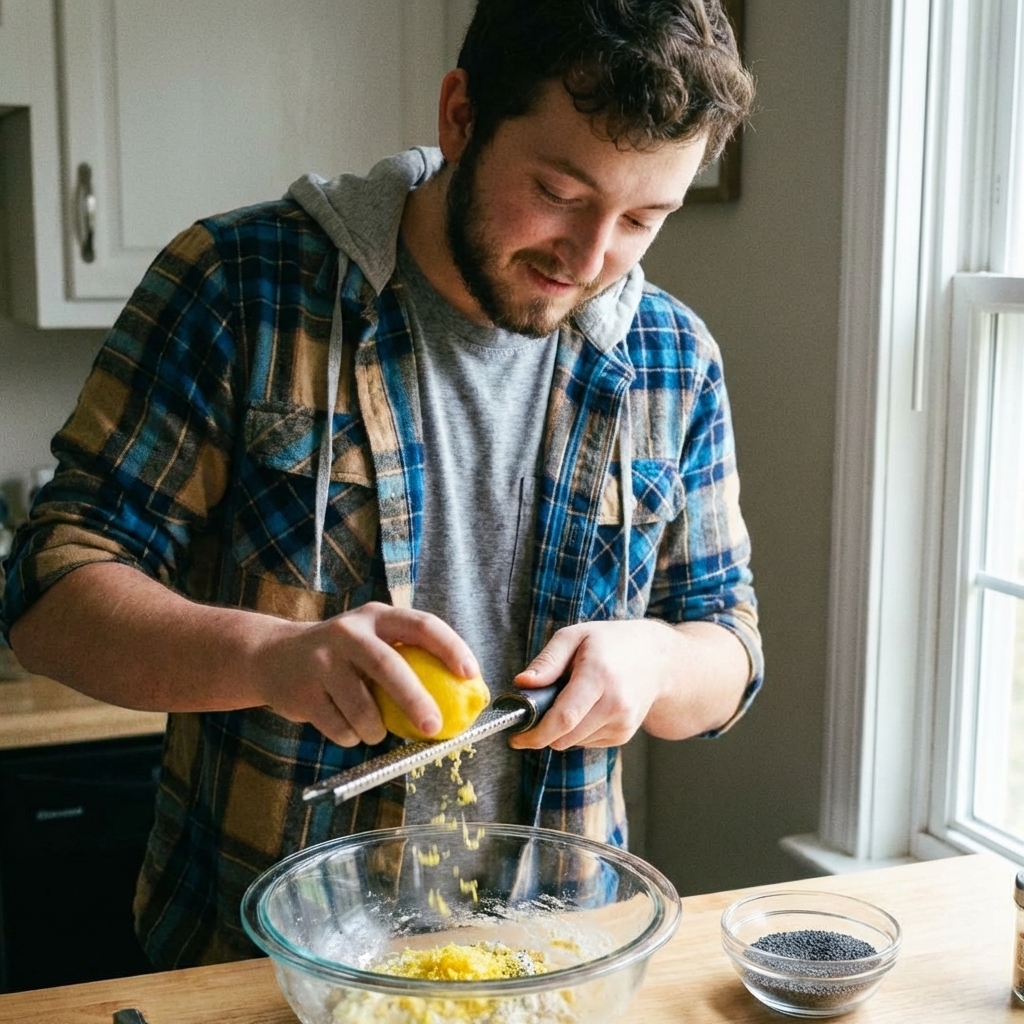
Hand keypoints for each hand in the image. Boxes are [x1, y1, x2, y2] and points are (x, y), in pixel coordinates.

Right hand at [252, 602, 478, 747]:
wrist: (273, 657)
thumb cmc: (342, 655)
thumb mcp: (372, 640)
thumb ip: (409, 658)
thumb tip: (464, 694)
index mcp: (377, 616)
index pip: (422, 625)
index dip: (451, 648)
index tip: (470, 674)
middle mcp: (349, 632)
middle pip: (390, 667)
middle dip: (416, 700)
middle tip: (435, 727)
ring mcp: (322, 661)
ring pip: (364, 710)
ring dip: (377, 730)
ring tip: (376, 730)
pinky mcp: (303, 692)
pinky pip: (341, 728)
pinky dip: (352, 737)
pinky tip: (346, 725)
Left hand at [508, 620, 676, 750]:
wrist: (657, 659)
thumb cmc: (611, 643)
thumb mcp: (576, 636)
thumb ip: (547, 660)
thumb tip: (522, 683)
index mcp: (599, 676)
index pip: (564, 718)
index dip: (536, 734)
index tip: (516, 737)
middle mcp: (615, 704)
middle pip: (565, 737)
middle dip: (543, 732)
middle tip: (536, 711)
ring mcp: (623, 723)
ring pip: (573, 742)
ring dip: (561, 730)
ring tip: (571, 699)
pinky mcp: (624, 735)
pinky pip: (587, 742)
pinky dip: (578, 730)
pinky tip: (587, 707)